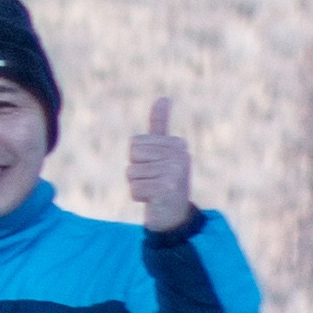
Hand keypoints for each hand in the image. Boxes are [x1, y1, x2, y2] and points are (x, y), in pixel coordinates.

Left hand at [128, 95, 194, 235]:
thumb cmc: (165, 179)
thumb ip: (160, 126)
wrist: (175, 215)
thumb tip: (163, 97)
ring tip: (154, 189)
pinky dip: (139, 197)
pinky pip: (134, 189)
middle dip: (137, 170)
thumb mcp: (163, 150)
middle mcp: (180, 155)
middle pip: (133, 155)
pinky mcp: (168, 188)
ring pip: (131, 173)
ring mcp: (175, 172)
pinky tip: (154, 200)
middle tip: (154, 179)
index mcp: (177, 144)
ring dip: (138, 185)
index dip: (138, 158)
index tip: (156, 166)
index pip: (135, 143)